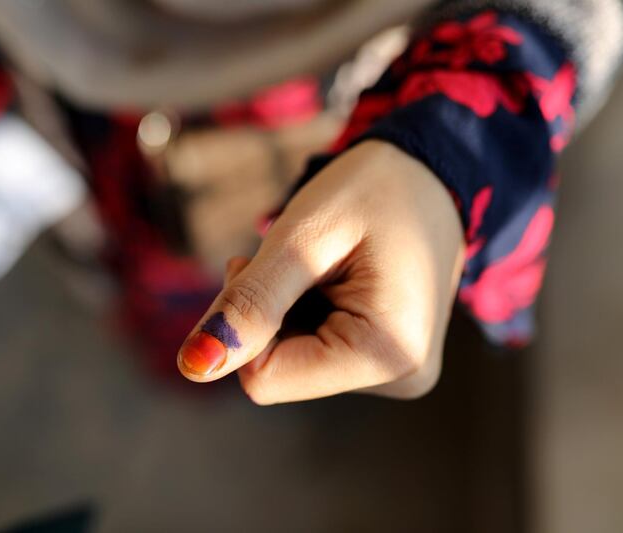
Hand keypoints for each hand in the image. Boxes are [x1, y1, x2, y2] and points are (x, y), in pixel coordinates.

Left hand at [176, 140, 464, 402]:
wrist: (428, 173)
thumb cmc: (371, 190)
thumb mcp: (302, 236)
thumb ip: (250, 302)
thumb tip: (194, 367)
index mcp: (386, 354)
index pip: (263, 379)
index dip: (246, 323)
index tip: (265, 265)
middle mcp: (400, 378)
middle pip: (278, 373)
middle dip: (267, 314)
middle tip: (296, 258)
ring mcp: (397, 375)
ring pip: (292, 363)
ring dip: (286, 312)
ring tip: (322, 264)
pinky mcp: (388, 363)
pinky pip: (315, 355)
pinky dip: (305, 315)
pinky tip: (333, 279)